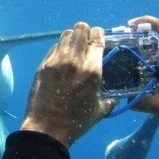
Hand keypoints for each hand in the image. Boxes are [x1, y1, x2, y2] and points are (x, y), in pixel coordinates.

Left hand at [21, 22, 116, 147]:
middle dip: (85, 31)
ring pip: (65, 35)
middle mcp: (75, 61)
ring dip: (72, 37)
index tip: (98, 35)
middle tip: (86, 38)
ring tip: (74, 45)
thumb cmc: (76, 122)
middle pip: (80, 30)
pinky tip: (62, 57)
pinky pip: (54, 48)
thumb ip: (109, 101)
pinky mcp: (43, 65)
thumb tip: (115, 98)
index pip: (97, 39)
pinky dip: (60, 48)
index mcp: (92, 70)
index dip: (99, 34)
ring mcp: (57, 61)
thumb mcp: (98, 111)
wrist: (47, 128)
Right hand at [128, 15, 158, 133]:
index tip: (131, 25)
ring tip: (127, 53)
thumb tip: (122, 98)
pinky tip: (139, 69)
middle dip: (140, 34)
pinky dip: (149, 58)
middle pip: (158, 35)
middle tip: (123, 41)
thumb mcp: (158, 106)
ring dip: (144, 46)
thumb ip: (138, 102)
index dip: (147, 20)